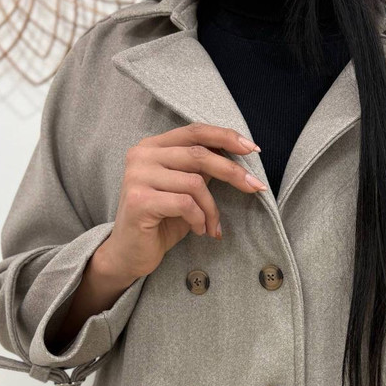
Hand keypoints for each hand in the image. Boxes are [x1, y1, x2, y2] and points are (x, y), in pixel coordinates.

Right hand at [101, 122, 267, 281]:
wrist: (129, 254)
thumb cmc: (161, 222)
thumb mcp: (185, 190)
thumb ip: (201, 170)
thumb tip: (236, 155)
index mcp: (152, 146)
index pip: (195, 131)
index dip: (226, 136)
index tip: (253, 149)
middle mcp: (141, 155)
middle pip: (199, 154)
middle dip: (233, 172)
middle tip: (256, 187)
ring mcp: (137, 176)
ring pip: (195, 183)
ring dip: (212, 209)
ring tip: (211, 226)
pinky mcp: (139, 200)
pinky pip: (186, 204)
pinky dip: (200, 219)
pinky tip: (199, 230)